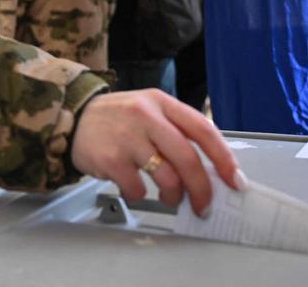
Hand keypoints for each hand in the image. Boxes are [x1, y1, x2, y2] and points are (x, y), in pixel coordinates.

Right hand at [70, 89, 245, 214]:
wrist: (72, 117)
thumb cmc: (117, 119)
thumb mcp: (148, 110)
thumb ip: (176, 132)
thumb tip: (210, 169)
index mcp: (161, 102)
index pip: (203, 129)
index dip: (223, 158)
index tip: (234, 180)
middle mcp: (146, 115)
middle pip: (187, 158)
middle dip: (202, 189)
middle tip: (204, 205)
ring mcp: (127, 136)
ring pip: (167, 177)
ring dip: (173, 196)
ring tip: (168, 197)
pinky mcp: (110, 158)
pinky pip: (137, 189)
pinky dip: (139, 195)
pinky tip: (133, 186)